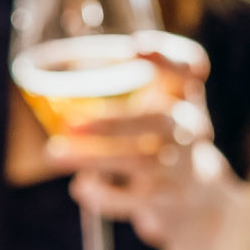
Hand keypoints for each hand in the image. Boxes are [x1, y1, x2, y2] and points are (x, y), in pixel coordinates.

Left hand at [36, 39, 243, 249]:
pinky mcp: (166, 199)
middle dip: (113, 121)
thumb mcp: (151, 113)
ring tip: (54, 155)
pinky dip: (102, 194)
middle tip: (70, 123)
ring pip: (140, 162)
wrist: (196, 203)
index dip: (168, 56)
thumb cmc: (158, 145)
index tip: (136, 46)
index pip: (191, 68)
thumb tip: (53, 100)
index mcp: (184, 97)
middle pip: (160, 121)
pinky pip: (131, 199)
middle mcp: (189, 128)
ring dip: (94, 158)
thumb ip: (117, 99)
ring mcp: (181, 166)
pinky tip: (81, 187)